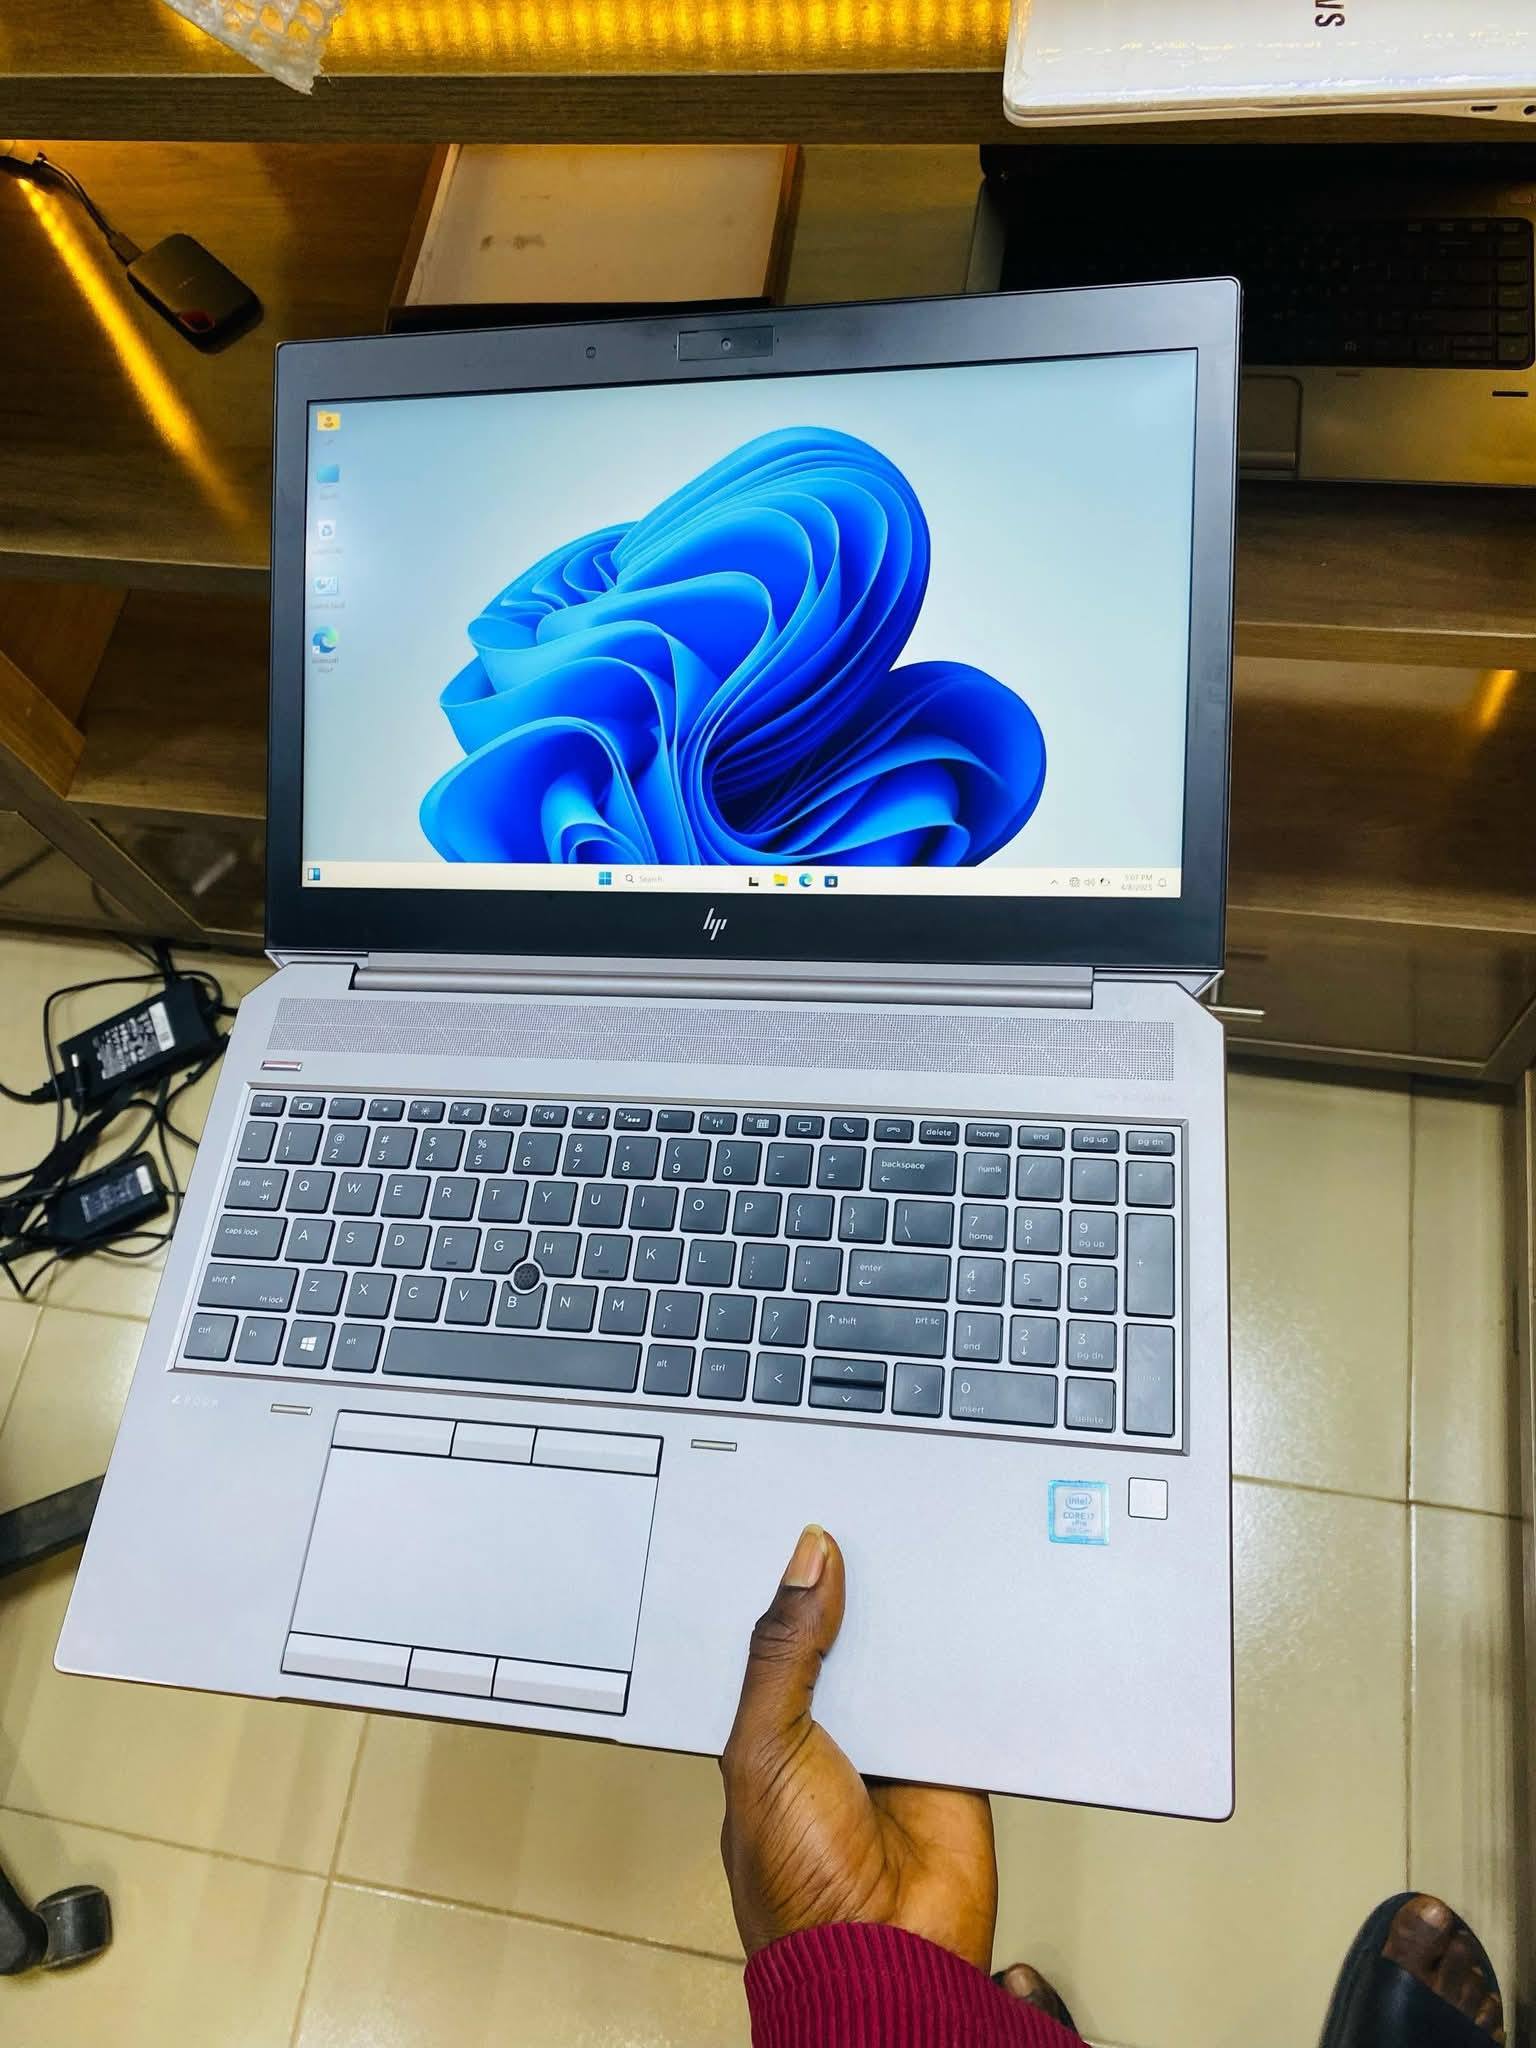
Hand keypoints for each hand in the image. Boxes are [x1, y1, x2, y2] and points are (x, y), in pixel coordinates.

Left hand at [719, 1523, 997, 1970]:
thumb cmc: (797, 1886)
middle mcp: (831, 1728)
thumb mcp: (764, 1751)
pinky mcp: (951, 1758)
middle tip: (873, 1520)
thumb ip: (783, 1654)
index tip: (809, 1522)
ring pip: (908, 1655)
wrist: (883, 1960)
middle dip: (858, 1589)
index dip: (793, 1583)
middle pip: (849, 1635)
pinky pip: (964, 1694)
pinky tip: (971, 1615)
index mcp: (770, 1725)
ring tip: (924, 1548)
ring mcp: (893, 1742)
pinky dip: (971, 1662)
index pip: (782, 1633)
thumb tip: (805, 1563)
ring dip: (917, 1619)